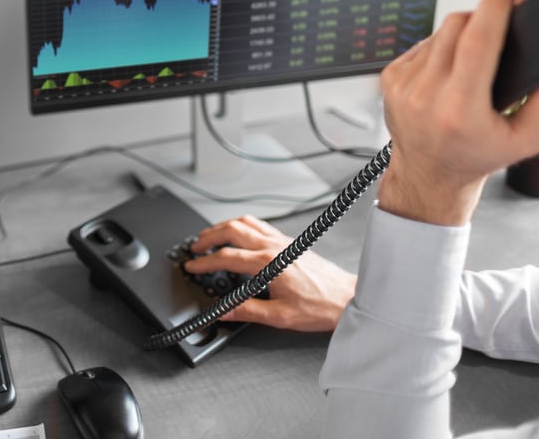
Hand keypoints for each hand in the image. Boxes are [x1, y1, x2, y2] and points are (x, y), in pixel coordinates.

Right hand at [185, 215, 355, 331]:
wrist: (346, 298)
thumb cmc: (319, 306)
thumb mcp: (278, 316)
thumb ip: (246, 311)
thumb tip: (223, 311)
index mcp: (268, 263)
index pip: (226, 257)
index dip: (204, 262)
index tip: (192, 266)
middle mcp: (274, 247)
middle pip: (232, 230)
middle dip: (209, 236)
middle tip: (195, 247)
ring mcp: (282, 241)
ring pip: (246, 222)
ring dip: (224, 226)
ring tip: (211, 236)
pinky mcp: (290, 242)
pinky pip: (260, 225)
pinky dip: (243, 225)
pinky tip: (240, 234)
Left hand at [378, 0, 538, 225]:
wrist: (429, 175)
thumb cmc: (477, 157)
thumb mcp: (525, 141)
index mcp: (460, 110)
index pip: (476, 41)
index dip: (495, 6)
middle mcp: (425, 95)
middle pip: (458, 25)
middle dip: (484, 15)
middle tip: (502, 23)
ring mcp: (403, 85)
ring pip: (440, 32)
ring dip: (462, 33)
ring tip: (476, 58)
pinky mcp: (389, 78)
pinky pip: (423, 44)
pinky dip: (442, 48)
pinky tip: (451, 71)